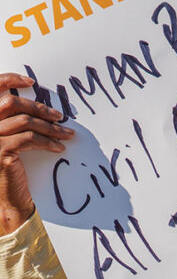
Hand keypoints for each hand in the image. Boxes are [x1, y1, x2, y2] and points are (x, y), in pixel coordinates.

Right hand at [0, 73, 72, 234]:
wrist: (6, 198)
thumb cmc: (9, 167)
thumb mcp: (9, 139)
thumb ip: (15, 120)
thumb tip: (38, 104)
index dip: (8, 79)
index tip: (30, 81)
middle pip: (12, 104)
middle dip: (39, 108)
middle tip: (60, 116)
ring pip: (25, 122)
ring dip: (51, 127)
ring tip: (67, 134)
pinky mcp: (0, 153)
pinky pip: (30, 139)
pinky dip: (48, 141)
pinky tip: (59, 147)